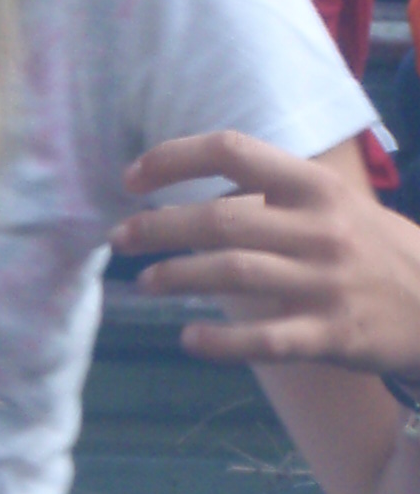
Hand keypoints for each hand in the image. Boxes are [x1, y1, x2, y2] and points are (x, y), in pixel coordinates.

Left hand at [114, 132, 418, 367]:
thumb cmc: (373, 248)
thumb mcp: (334, 202)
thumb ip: (273, 190)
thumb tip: (200, 178)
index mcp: (315, 187)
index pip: (233, 150)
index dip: (173, 159)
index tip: (132, 178)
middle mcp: (319, 229)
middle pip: (218, 220)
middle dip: (157, 227)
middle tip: (121, 239)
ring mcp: (325, 283)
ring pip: (232, 274)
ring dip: (175, 277)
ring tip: (146, 283)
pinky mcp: (331, 334)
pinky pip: (264, 341)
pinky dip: (219, 343)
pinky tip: (189, 339)